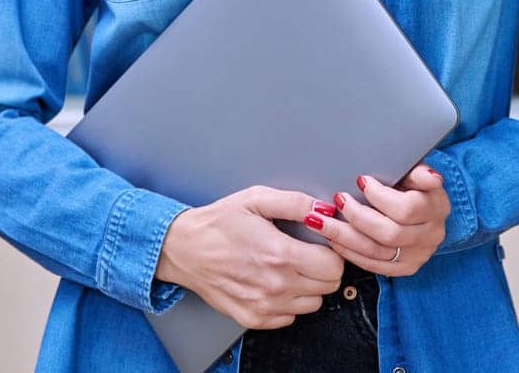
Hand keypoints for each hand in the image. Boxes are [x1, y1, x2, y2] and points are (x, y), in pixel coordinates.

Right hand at [154, 185, 344, 329]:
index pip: (334, 266)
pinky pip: (290, 317)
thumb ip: (296, 203)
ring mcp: (264, 306)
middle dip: (324, 268)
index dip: (332, 251)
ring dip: (309, 286)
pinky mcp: (253, 318)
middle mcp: (275, 286)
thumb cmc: (218, 223)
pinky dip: (289, 302)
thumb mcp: (256, 199)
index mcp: (280, 254)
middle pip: (329, 287)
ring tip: (289, 267)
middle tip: (306, 253)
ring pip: (313, 304)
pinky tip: (274, 282)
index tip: (322, 244)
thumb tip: (326, 210)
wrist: (183, 249)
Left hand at [313, 164, 449, 276]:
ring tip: (320, 220)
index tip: (360, 180)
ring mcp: (417, 256)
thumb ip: (419, 173)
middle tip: (336, 199)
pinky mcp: (403, 268)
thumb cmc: (414, 186)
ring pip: (376, 252)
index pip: (407, 208)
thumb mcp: (418, 172)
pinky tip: (332, 238)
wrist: (424, 213)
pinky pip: (372, 265)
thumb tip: (429, 176)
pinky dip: (349, 252)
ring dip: (344, 236)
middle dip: (357, 216)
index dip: (380, 196)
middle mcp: (430, 236)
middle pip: (389, 233)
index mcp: (436, 208)